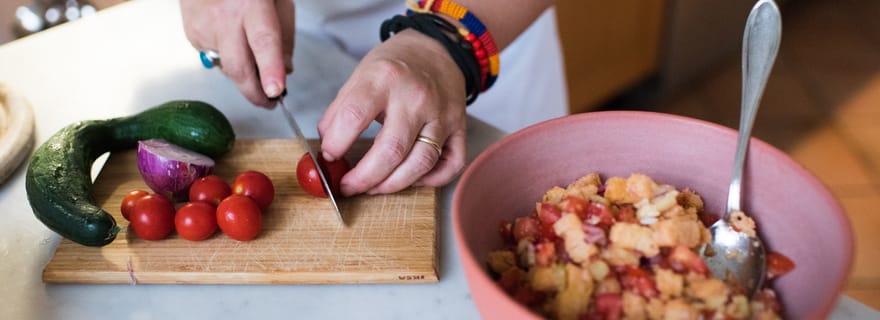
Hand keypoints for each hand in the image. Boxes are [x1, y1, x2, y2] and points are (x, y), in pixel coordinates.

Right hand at [180, 0, 294, 106]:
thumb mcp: (277, 1)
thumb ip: (284, 36)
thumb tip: (285, 71)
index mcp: (251, 3)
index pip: (263, 42)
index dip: (270, 70)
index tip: (276, 91)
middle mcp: (224, 16)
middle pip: (239, 68)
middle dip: (255, 93)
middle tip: (269, 102)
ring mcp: (203, 27)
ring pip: (227, 68)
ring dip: (243, 72)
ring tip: (250, 54)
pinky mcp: (191, 35)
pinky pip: (214, 58)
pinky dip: (227, 56)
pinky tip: (229, 37)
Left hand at [318, 29, 467, 195]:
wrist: (438, 49)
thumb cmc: (396, 66)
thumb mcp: (359, 76)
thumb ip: (340, 112)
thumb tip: (328, 151)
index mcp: (384, 78)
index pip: (354, 118)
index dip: (335, 144)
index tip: (329, 156)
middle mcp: (416, 98)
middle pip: (391, 151)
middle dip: (364, 178)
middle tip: (348, 186)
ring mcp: (442, 115)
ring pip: (421, 163)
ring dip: (393, 185)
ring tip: (374, 187)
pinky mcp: (459, 128)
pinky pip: (451, 165)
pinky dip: (431, 180)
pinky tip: (411, 179)